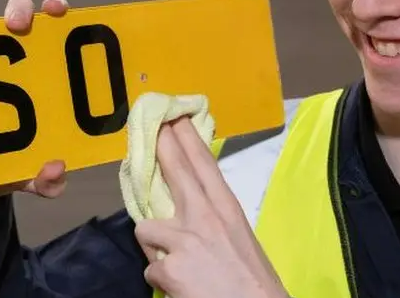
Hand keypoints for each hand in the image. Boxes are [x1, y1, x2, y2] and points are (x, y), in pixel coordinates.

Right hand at [0, 0, 70, 221]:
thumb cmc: (8, 165)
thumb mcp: (28, 176)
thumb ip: (46, 182)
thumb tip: (57, 172)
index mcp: (44, 75)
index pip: (58, 36)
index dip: (62, 18)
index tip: (63, 14)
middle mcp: (15, 56)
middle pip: (22, 16)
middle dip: (21, 10)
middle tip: (19, 26)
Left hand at [134, 119, 287, 297]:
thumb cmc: (254, 283)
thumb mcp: (241, 239)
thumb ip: (215, 220)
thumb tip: (192, 209)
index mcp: (227, 209)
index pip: (203, 164)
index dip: (185, 138)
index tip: (174, 118)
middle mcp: (204, 217)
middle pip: (174, 171)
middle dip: (160, 146)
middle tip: (152, 129)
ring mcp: (184, 240)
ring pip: (145, 227)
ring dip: (154, 245)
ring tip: (173, 262)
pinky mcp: (169, 267)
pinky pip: (151, 269)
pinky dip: (161, 279)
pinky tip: (180, 288)